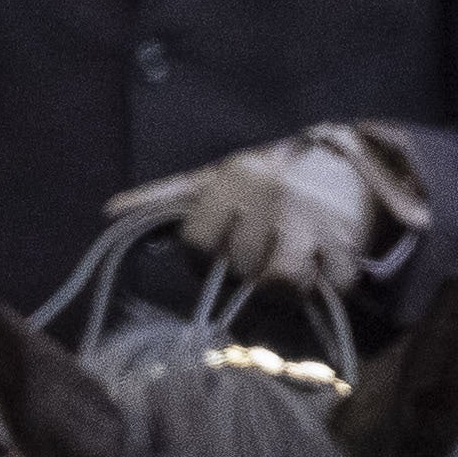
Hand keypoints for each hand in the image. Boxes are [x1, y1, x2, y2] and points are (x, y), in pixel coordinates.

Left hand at [119, 121, 417, 293]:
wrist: (347, 164)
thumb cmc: (269, 180)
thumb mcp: (215, 180)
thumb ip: (165, 198)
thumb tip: (110, 211)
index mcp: (234, 179)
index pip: (196, 243)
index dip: (201, 261)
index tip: (215, 257)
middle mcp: (270, 197)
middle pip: (238, 269)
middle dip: (243, 277)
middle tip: (255, 263)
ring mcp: (310, 220)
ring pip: (279, 283)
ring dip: (278, 292)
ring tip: (280, 280)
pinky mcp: (347, 241)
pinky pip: (330, 287)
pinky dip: (324, 289)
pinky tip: (319, 272)